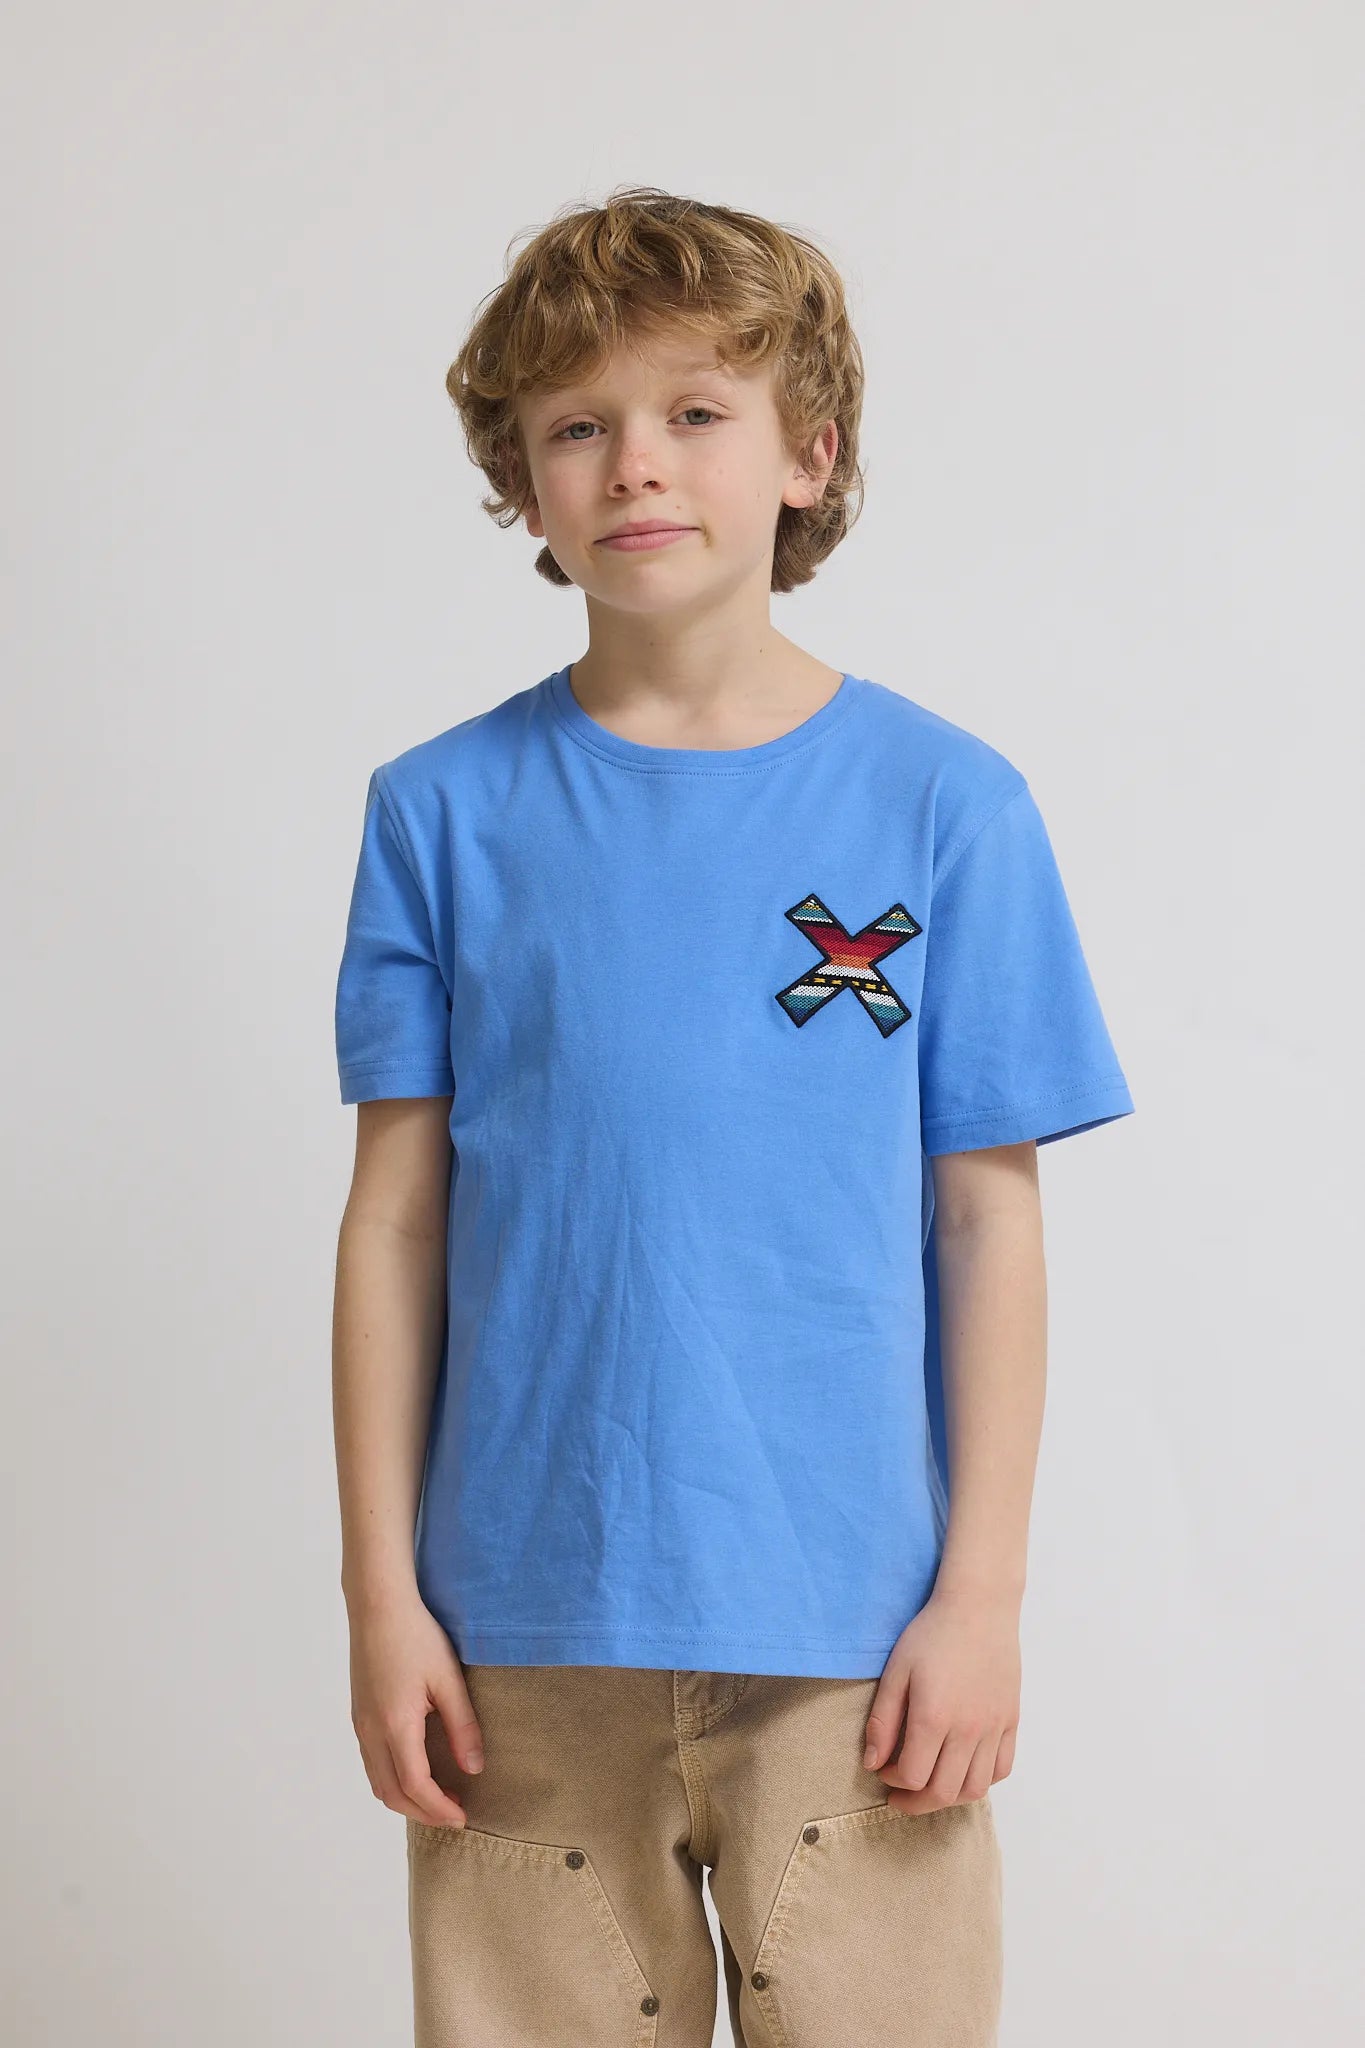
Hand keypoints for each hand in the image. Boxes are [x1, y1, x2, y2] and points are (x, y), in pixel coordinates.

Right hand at [346, 1582, 483, 1826]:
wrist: (377, 1606)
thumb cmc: (416, 1635)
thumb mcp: (448, 1679)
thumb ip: (462, 1725)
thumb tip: (474, 1768)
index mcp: (395, 1725)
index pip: (415, 1786)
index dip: (439, 1808)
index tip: (463, 1817)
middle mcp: (371, 1732)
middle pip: (391, 1794)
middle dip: (423, 1812)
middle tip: (454, 1813)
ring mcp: (360, 1725)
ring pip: (377, 1782)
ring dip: (406, 1799)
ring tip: (439, 1796)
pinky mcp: (358, 1716)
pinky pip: (372, 1763)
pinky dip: (392, 1780)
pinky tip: (416, 1770)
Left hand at [863, 1587, 1020, 1812]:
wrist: (979, 1608)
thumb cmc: (931, 1635)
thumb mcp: (896, 1672)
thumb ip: (883, 1721)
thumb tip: (872, 1763)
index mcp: (933, 1718)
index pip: (912, 1776)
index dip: (892, 1781)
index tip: (883, 1769)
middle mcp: (967, 1730)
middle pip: (944, 1792)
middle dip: (916, 1802)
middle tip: (901, 1796)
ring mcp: (994, 1728)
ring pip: (975, 1788)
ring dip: (949, 1797)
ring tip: (931, 1786)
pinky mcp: (1011, 1721)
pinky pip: (1002, 1769)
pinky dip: (982, 1780)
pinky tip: (963, 1769)